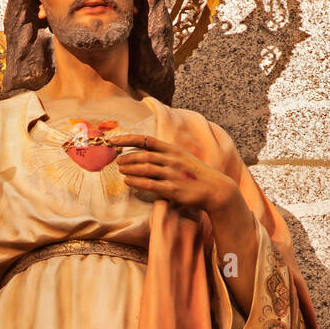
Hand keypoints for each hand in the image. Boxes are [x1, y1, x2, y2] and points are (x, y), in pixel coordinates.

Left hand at [107, 133, 234, 217]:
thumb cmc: (196, 175)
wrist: (215, 189)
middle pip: (143, 155)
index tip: (113, 140)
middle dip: (127, 156)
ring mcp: (172, 174)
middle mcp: (171, 160)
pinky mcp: (172, 189)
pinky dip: (136, 181)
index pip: (146, 140)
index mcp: (173, 150)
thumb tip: (146, 155)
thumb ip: (166, 155)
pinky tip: (127, 181)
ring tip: (121, 169)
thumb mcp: (182, 159)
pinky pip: (150, 184)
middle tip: (117, 159)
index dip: (127, 139)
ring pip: (145, 168)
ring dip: (130, 168)